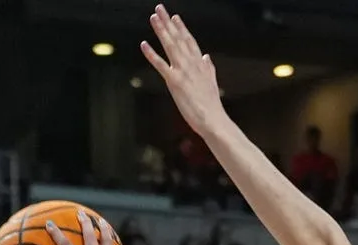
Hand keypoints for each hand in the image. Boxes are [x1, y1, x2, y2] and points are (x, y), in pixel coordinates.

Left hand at [141, 6, 226, 135]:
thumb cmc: (212, 106)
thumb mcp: (212, 83)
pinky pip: (160, 65)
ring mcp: (182, 71)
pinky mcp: (174, 81)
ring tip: (154, 18)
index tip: (175, 17)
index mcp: (200, 65)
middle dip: (168, 23)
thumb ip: (209, 68)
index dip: (181, 28)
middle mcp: (191, 64)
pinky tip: (144, 44)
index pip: (189, 42)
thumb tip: (207, 57)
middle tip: (160, 9)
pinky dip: (151, 54)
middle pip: (178, 39)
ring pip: (170, 46)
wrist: (213, 120)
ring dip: (161, 31)